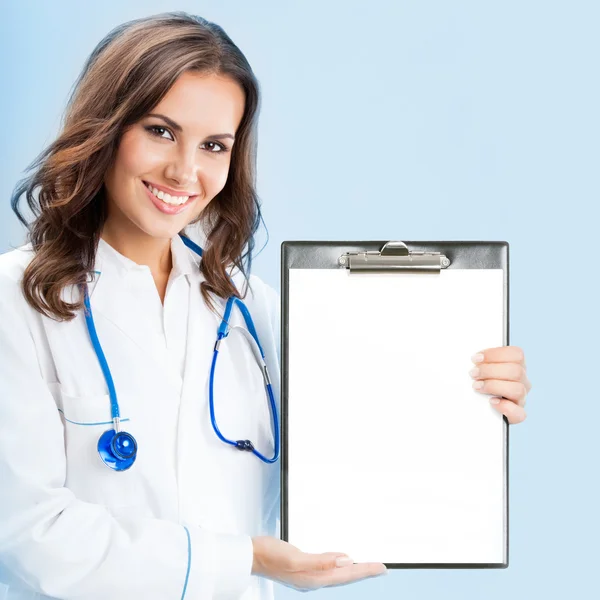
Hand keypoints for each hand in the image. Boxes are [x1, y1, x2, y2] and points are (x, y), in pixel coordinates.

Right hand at [251, 536, 386, 589]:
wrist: (250, 556)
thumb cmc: (269, 555)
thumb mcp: (295, 557)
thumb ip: (322, 561)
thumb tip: (347, 560)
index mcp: (314, 578)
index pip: (347, 574)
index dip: (366, 571)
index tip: (382, 568)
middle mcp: (314, 580)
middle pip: (345, 576)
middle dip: (364, 572)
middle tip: (381, 569)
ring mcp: (308, 576)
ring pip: (338, 574)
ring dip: (353, 570)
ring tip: (367, 567)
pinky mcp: (303, 569)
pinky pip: (328, 569)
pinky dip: (339, 565)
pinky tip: (340, 561)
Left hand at [470, 346, 530, 423]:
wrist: (476, 409)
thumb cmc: (478, 382)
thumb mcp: (480, 368)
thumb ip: (481, 361)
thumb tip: (473, 358)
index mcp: (516, 365)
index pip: (516, 354)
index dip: (495, 354)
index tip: (476, 358)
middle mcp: (522, 381)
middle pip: (516, 371)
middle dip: (490, 370)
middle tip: (473, 374)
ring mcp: (521, 399)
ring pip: (518, 389)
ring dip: (494, 386)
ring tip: (477, 387)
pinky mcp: (516, 415)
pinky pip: (519, 413)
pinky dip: (505, 407)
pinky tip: (491, 402)